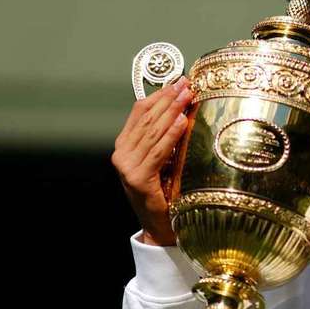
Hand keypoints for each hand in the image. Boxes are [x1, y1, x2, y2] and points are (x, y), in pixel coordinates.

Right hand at [111, 76, 192, 245]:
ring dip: (172, 111)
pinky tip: (182, 122)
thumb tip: (183, 110)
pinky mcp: (138, 179)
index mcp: (124, 147)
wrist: (160, 227)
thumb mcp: (163, 162)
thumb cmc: (165, 194)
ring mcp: (128, 167)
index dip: (159, 94)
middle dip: (169, 98)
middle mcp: (121, 154)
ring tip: (188, 95)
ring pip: (152, 132)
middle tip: (187, 83)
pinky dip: (171, 135)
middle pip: (147, 118)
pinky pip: (158, 152)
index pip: (140, 112)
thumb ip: (165, 140)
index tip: (178, 81)